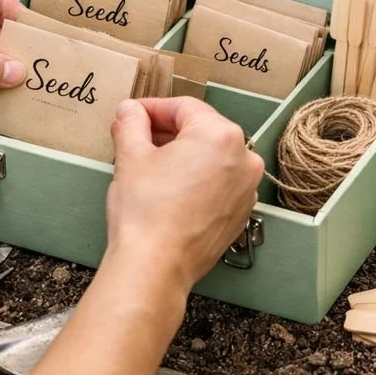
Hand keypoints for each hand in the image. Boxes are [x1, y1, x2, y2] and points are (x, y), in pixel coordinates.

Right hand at [105, 97, 263, 298]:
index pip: (184, 107)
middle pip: (201, 130)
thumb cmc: (146, 213)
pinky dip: (197, 178)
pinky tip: (170, 189)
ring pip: (211, 157)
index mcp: (220, 135)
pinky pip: (219, 182)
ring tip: (150, 164)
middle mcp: (244, 158)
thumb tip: (130, 111)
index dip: (152, 108)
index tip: (132, 114)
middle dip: (167, 131)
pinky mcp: (240, 212)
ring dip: (182, 155)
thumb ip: (131, 124)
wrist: (156, 267)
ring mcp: (246, 188)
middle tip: (136, 137)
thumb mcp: (131, 156)